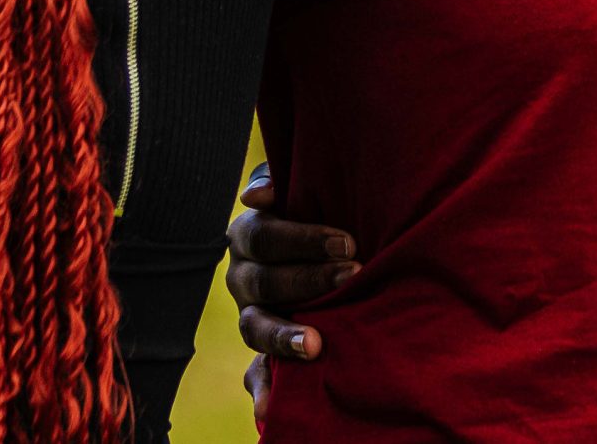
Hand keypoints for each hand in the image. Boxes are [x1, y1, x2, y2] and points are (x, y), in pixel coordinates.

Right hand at [225, 164, 358, 420]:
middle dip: (309, 280)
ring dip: (283, 337)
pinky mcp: (262, 352)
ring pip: (254, 328)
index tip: (347, 242)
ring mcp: (250, 315)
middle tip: (353, 276)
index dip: (303, 240)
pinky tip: (268, 412)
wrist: (334, 251)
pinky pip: (254, 375)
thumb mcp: (307, 191)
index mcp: (250, 236)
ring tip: (315, 345)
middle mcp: (243, 277)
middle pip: (264, 281)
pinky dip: (261, 393)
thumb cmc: (321, 211)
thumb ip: (285, 183)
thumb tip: (256, 195)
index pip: (265, 236)